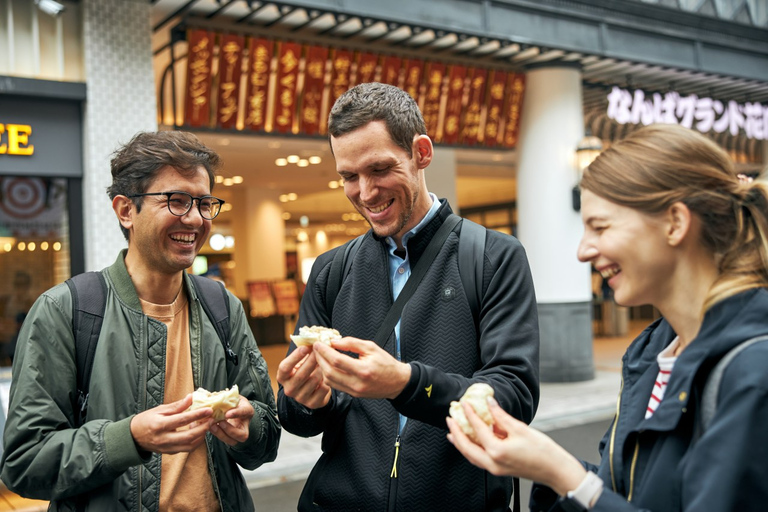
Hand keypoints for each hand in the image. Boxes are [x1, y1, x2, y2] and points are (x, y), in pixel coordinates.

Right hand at [130, 394, 212, 453]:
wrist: (133, 437)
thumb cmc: (146, 420)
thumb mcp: (159, 410)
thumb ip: (177, 406)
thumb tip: (191, 397)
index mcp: (160, 425)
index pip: (182, 420)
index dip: (197, 414)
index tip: (208, 409)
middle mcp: (163, 438)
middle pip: (188, 436)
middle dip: (203, 428)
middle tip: (211, 419)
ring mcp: (166, 447)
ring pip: (189, 445)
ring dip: (201, 436)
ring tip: (205, 426)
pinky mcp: (169, 452)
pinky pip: (185, 449)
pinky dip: (195, 442)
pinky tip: (198, 434)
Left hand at [209, 395, 253, 445]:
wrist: (234, 408)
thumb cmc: (233, 402)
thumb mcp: (232, 396)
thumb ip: (226, 397)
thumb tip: (212, 396)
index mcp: (248, 410)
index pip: (245, 412)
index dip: (236, 413)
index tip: (227, 414)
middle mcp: (245, 425)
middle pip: (242, 435)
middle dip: (229, 430)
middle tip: (219, 422)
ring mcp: (238, 434)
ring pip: (233, 441)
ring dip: (221, 434)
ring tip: (212, 425)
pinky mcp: (231, 437)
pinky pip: (225, 440)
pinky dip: (217, 434)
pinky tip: (210, 427)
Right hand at [277, 345, 331, 408]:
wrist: (312, 390)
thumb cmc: (305, 370)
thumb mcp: (300, 361)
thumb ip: (303, 352)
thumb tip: (313, 339)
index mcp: (282, 377)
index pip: (285, 367)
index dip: (295, 357)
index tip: (306, 347)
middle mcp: (289, 389)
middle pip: (300, 374)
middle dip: (312, 360)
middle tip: (321, 350)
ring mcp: (300, 398)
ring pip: (313, 380)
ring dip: (322, 368)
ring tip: (327, 360)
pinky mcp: (312, 403)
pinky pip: (323, 389)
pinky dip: (328, 379)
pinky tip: (331, 372)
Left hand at [312, 337, 410, 399]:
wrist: (397, 382)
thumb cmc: (386, 363)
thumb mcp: (371, 347)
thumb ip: (351, 343)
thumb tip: (334, 341)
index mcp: (363, 370)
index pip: (337, 360)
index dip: (324, 351)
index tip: (318, 343)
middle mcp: (357, 383)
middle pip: (329, 372)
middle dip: (319, 359)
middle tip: (316, 349)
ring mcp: (354, 391)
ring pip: (329, 381)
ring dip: (322, 368)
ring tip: (321, 357)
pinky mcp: (353, 395)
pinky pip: (335, 386)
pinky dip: (328, 375)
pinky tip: (328, 366)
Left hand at [446, 397, 585, 494]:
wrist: (555, 470)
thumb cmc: (543, 451)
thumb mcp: (520, 428)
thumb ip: (501, 416)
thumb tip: (489, 402)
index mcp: (497, 451)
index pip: (478, 429)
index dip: (470, 414)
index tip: (464, 403)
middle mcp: (493, 462)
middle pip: (466, 447)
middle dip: (456, 432)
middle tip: (450, 418)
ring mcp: (495, 468)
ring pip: (470, 455)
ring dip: (460, 442)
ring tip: (452, 430)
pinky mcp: (499, 469)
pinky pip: (477, 459)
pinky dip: (470, 449)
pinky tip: (469, 441)